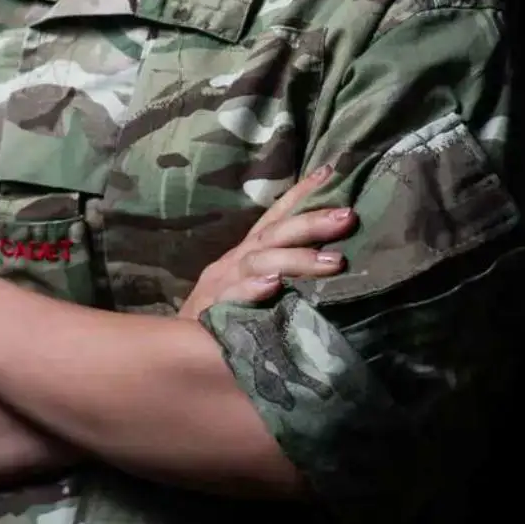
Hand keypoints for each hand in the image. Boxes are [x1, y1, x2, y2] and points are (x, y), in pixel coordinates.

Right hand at [177, 164, 356, 320]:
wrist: (177, 351)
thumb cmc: (224, 318)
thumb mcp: (254, 288)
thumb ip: (283, 273)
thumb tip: (333, 259)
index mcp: (247, 254)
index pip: (275, 218)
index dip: (300, 195)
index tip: (330, 172)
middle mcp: (235, 262)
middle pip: (273, 235)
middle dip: (310, 223)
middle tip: (347, 216)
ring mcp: (221, 285)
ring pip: (258, 262)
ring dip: (295, 258)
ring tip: (333, 261)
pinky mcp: (211, 311)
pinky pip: (231, 298)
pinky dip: (251, 289)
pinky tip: (271, 285)